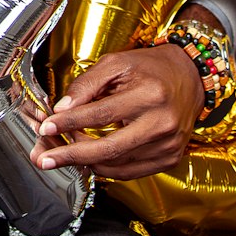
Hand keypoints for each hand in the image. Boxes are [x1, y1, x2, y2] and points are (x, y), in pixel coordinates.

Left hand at [30, 45, 203, 179]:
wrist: (189, 78)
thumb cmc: (150, 68)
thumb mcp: (117, 63)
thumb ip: (87, 84)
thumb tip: (61, 108)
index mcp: (149, 94)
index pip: (100, 113)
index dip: (70, 122)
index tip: (47, 127)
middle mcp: (162, 123)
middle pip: (109, 148)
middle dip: (72, 155)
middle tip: (46, 159)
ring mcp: (168, 145)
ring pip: (118, 164)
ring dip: (86, 162)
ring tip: (64, 155)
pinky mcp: (170, 159)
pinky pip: (131, 172)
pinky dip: (106, 168)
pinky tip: (89, 160)